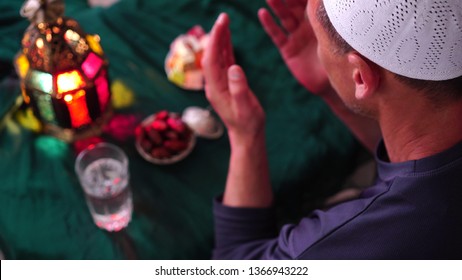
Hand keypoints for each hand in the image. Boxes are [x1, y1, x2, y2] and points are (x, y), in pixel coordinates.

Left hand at [202, 13, 265, 145]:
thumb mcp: (245, 108)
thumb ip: (239, 89)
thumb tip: (234, 68)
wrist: (247, 136)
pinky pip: (225, 62)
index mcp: (215, 89)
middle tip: (223, 17)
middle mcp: (214, 84)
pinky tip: (228, 38)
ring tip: (225, 22)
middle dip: (216, 35)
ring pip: (218, 57)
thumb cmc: (248, 124)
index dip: (214, 41)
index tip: (220, 25)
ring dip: (220, 39)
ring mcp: (220, 84)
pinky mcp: (228, 83)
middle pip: (212, 55)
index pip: (211, 60)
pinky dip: (226, 49)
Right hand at [259, 0, 328, 92]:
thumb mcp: (336, 38)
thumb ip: (329, 21)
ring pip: (284, 17)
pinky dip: (269, 24)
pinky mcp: (287, 49)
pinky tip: (262, 13)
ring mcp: (296, 36)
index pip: (310, 2)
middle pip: (295, 5)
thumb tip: (327, 3)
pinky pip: (277, 35)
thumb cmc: (339, 60)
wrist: (330, 83)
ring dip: (277, 5)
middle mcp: (307, 25)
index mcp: (322, 20)